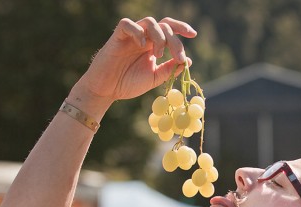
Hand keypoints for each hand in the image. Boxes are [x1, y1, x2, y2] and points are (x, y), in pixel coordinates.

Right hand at [73, 17, 196, 101]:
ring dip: (159, 37)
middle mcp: (144, 37)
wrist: (107, 91)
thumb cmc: (128, 84)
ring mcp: (131, 36)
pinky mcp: (117, 37)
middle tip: (177, 56)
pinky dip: (137, 32)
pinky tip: (142, 45)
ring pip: (149, 22)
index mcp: (153, 45)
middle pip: (164, 25)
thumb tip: (187, 60)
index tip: (193, 34)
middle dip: (175, 41)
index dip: (181, 28)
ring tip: (158, 55)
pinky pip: (127, 24)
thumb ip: (169, 69)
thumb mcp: (154, 78)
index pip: (169, 29)